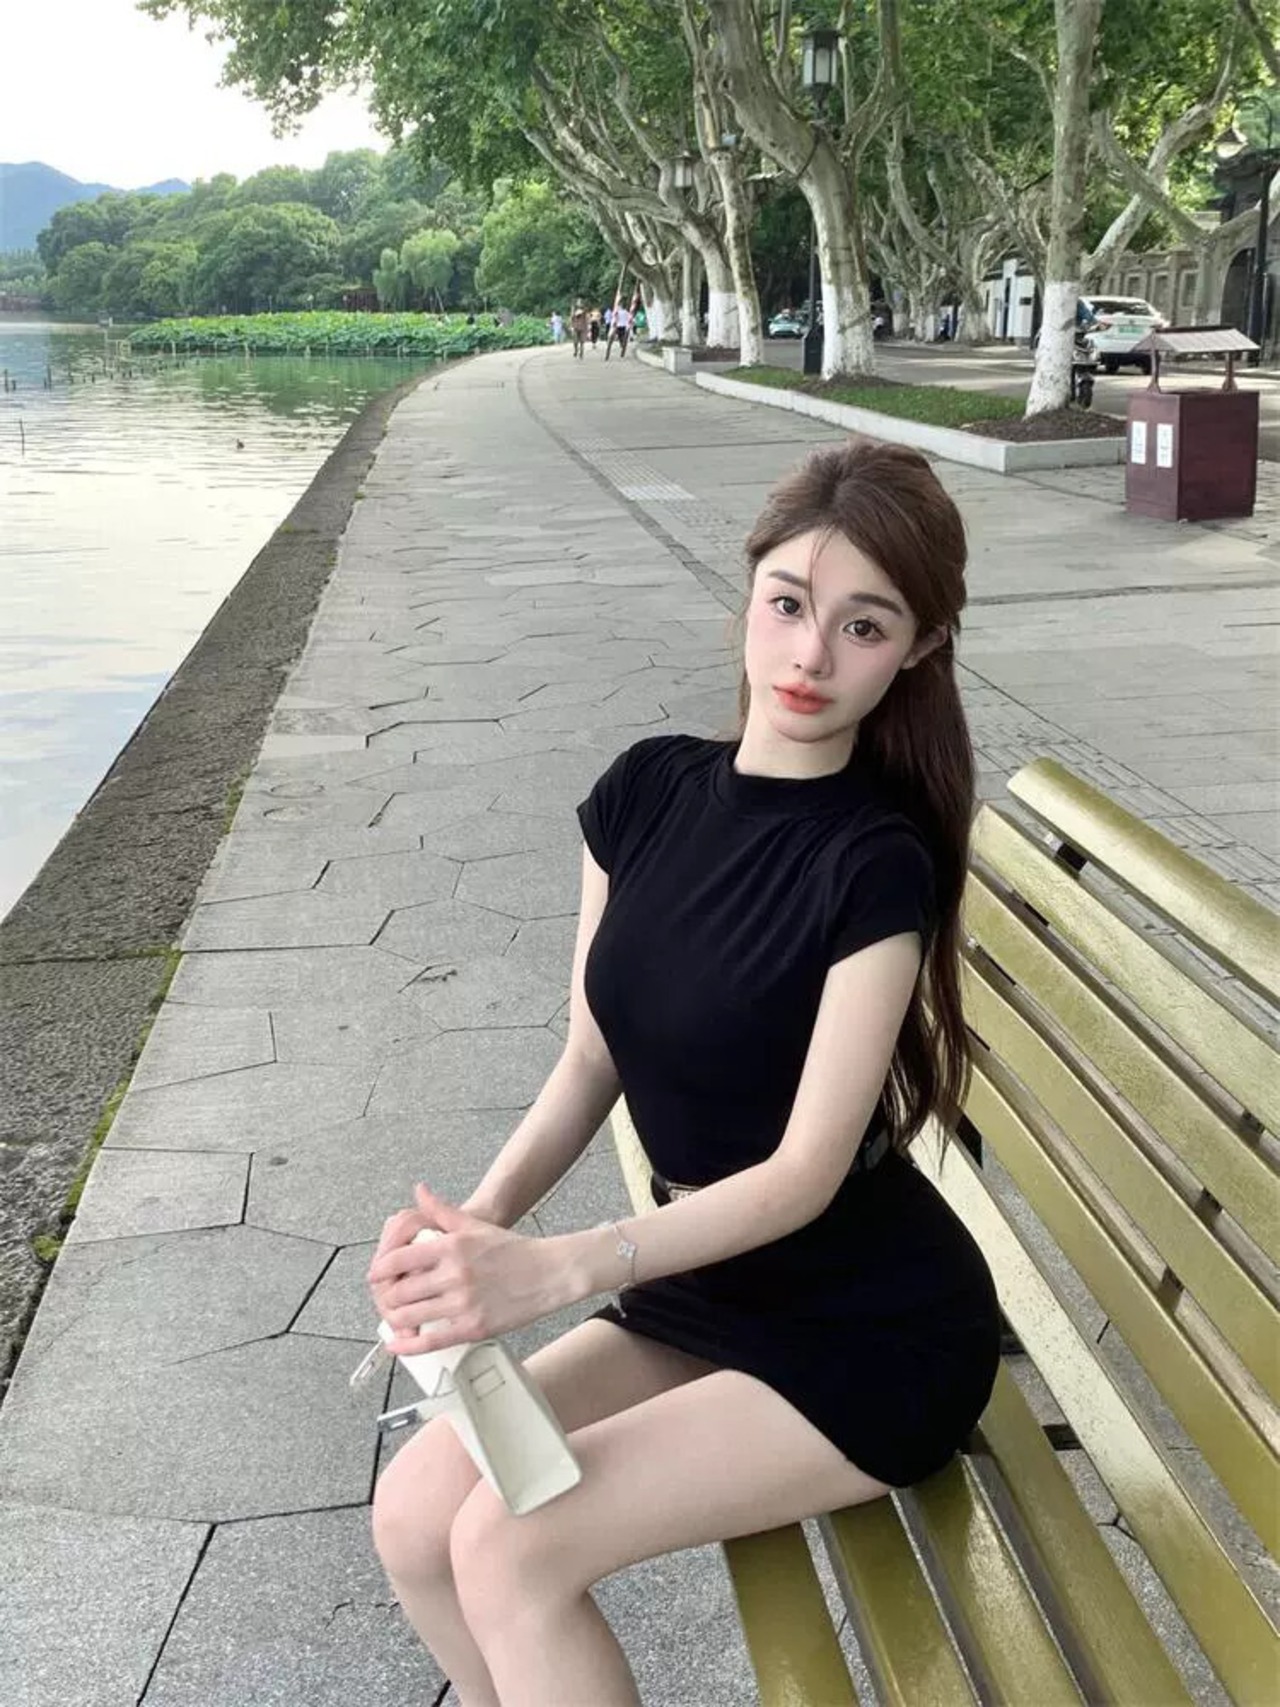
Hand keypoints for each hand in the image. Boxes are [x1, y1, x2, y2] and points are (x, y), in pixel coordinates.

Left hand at [367, 1185, 565, 1355]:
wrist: (550, 1273)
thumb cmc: (513, 1250)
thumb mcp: (475, 1225)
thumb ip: (442, 1211)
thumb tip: (419, 1191)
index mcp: (452, 1246)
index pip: (399, 1259)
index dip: (380, 1269)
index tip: (375, 1275)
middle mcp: (454, 1274)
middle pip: (400, 1291)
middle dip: (385, 1297)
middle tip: (383, 1299)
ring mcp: (463, 1302)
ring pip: (410, 1317)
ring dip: (393, 1320)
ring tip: (392, 1318)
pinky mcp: (473, 1326)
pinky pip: (431, 1341)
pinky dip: (408, 1345)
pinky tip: (397, 1345)